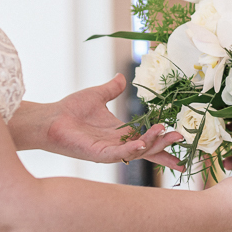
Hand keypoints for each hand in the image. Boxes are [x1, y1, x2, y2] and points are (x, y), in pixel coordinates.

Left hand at [26, 74, 184, 166]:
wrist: (49, 118)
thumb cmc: (70, 109)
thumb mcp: (97, 95)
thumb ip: (112, 88)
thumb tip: (122, 77)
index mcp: (120, 133)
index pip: (147, 139)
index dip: (163, 140)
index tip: (182, 140)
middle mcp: (117, 145)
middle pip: (147, 148)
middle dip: (164, 145)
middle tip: (181, 138)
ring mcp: (108, 151)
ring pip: (136, 152)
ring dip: (152, 144)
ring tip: (166, 134)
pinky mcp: (97, 154)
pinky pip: (118, 154)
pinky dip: (130, 151)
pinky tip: (141, 145)